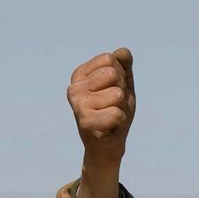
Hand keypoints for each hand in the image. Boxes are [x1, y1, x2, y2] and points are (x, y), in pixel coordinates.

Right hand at [66, 48, 134, 197]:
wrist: (108, 145)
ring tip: (111, 116)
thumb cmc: (115, 112)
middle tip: (113, 106)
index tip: (112, 91)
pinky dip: (120, 122)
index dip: (121, 76)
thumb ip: (124, 66)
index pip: (111, 59)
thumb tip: (123, 52)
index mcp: (80, 74)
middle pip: (113, 74)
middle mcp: (74, 87)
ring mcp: (77, 104)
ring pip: (117, 94)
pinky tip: (109, 127)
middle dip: (122, 92)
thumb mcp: (123, 85)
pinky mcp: (84, 121)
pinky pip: (116, 114)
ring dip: (122, 108)